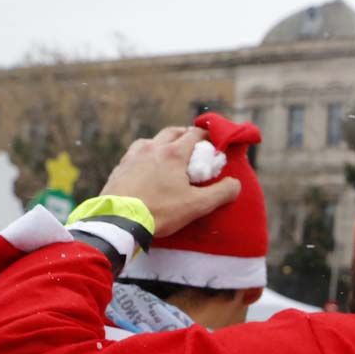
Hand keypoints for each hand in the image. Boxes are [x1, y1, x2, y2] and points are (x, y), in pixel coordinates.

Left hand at [101, 127, 240, 236]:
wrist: (118, 221)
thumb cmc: (160, 211)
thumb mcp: (196, 206)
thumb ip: (220, 193)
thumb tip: (236, 184)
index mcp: (172, 153)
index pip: (193, 135)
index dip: (206, 136)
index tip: (213, 141)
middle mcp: (151, 148)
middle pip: (171, 132)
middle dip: (184, 134)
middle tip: (192, 144)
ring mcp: (132, 157)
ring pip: (150, 141)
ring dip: (162, 143)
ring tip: (168, 155)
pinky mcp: (119, 168)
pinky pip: (135, 155)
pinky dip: (145, 156)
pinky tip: (146, 169)